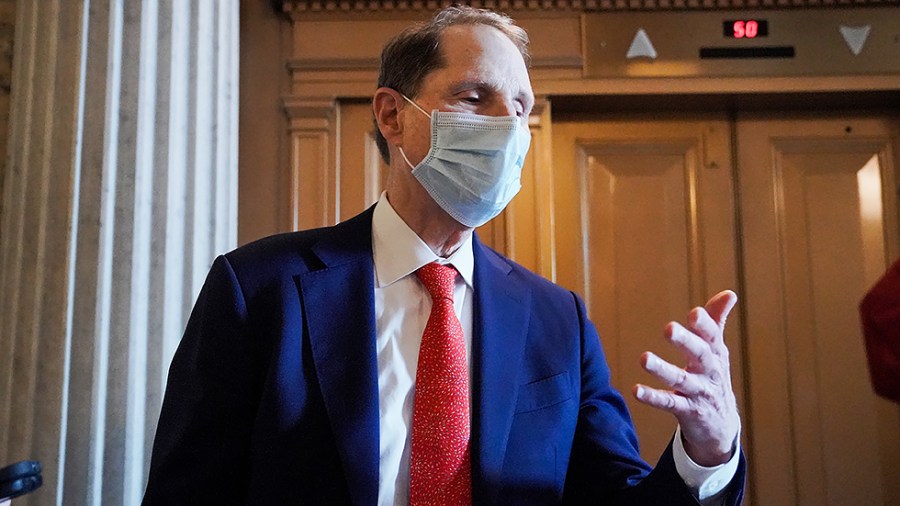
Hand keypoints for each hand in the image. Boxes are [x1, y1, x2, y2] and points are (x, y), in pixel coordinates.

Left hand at [632, 290, 739, 466]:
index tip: (695, 313)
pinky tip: (636, 390)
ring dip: (662, 369)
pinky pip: (669, 404)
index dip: (705, 325)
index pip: (712, 337)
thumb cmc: (714, 378)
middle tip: (668, 329)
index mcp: (715, 355)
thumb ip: (716, 322)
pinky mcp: (688, 412)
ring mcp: (699, 393)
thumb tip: (730, 293)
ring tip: (644, 359)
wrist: (722, 427)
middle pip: (699, 355)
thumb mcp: (717, 351)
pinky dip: (653, 397)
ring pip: (680, 380)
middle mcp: (710, 372)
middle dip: (685, 342)